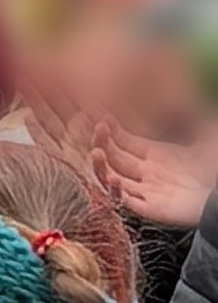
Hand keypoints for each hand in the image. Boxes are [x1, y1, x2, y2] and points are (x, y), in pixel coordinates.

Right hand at [90, 120, 217, 230]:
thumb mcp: (208, 129)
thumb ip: (192, 112)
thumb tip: (177, 93)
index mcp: (158, 155)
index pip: (125, 141)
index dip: (110, 130)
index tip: (101, 117)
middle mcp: (149, 173)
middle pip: (114, 158)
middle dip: (102, 143)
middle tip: (97, 128)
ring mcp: (149, 191)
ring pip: (113, 179)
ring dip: (101, 167)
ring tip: (95, 153)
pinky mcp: (152, 209)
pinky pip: (126, 202)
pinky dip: (115, 192)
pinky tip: (113, 178)